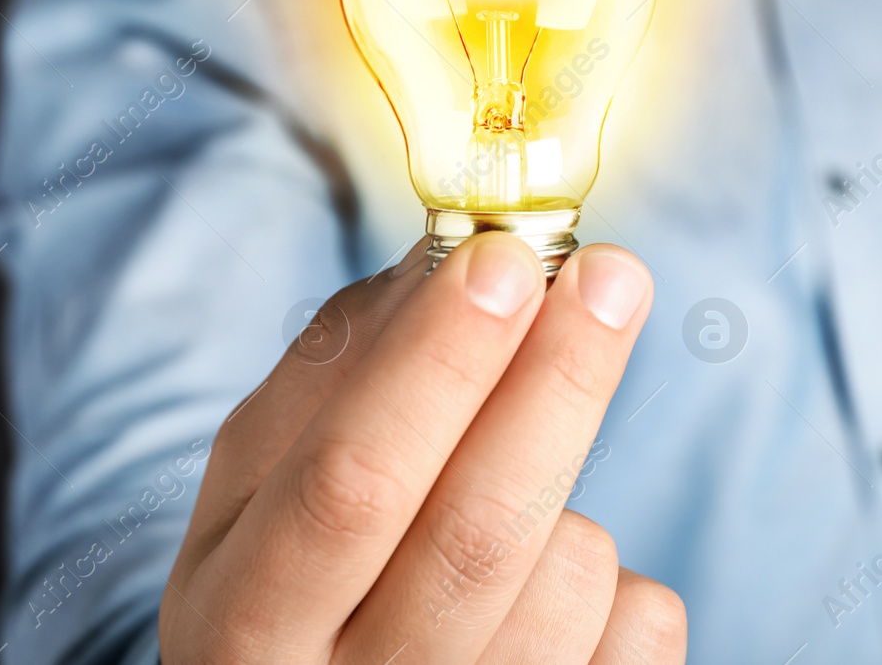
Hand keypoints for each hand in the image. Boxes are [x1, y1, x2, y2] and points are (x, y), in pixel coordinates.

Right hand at [160, 233, 684, 663]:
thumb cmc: (293, 570)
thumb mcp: (268, 484)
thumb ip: (340, 371)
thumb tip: (465, 255)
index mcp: (241, 625)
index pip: (345, 488)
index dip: (432, 368)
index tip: (503, 258)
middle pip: (477, 536)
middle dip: (553, 381)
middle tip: (611, 275)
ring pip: (572, 570)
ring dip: (567, 492)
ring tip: (511, 501)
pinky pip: (640, 620)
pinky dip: (616, 574)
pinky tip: (544, 588)